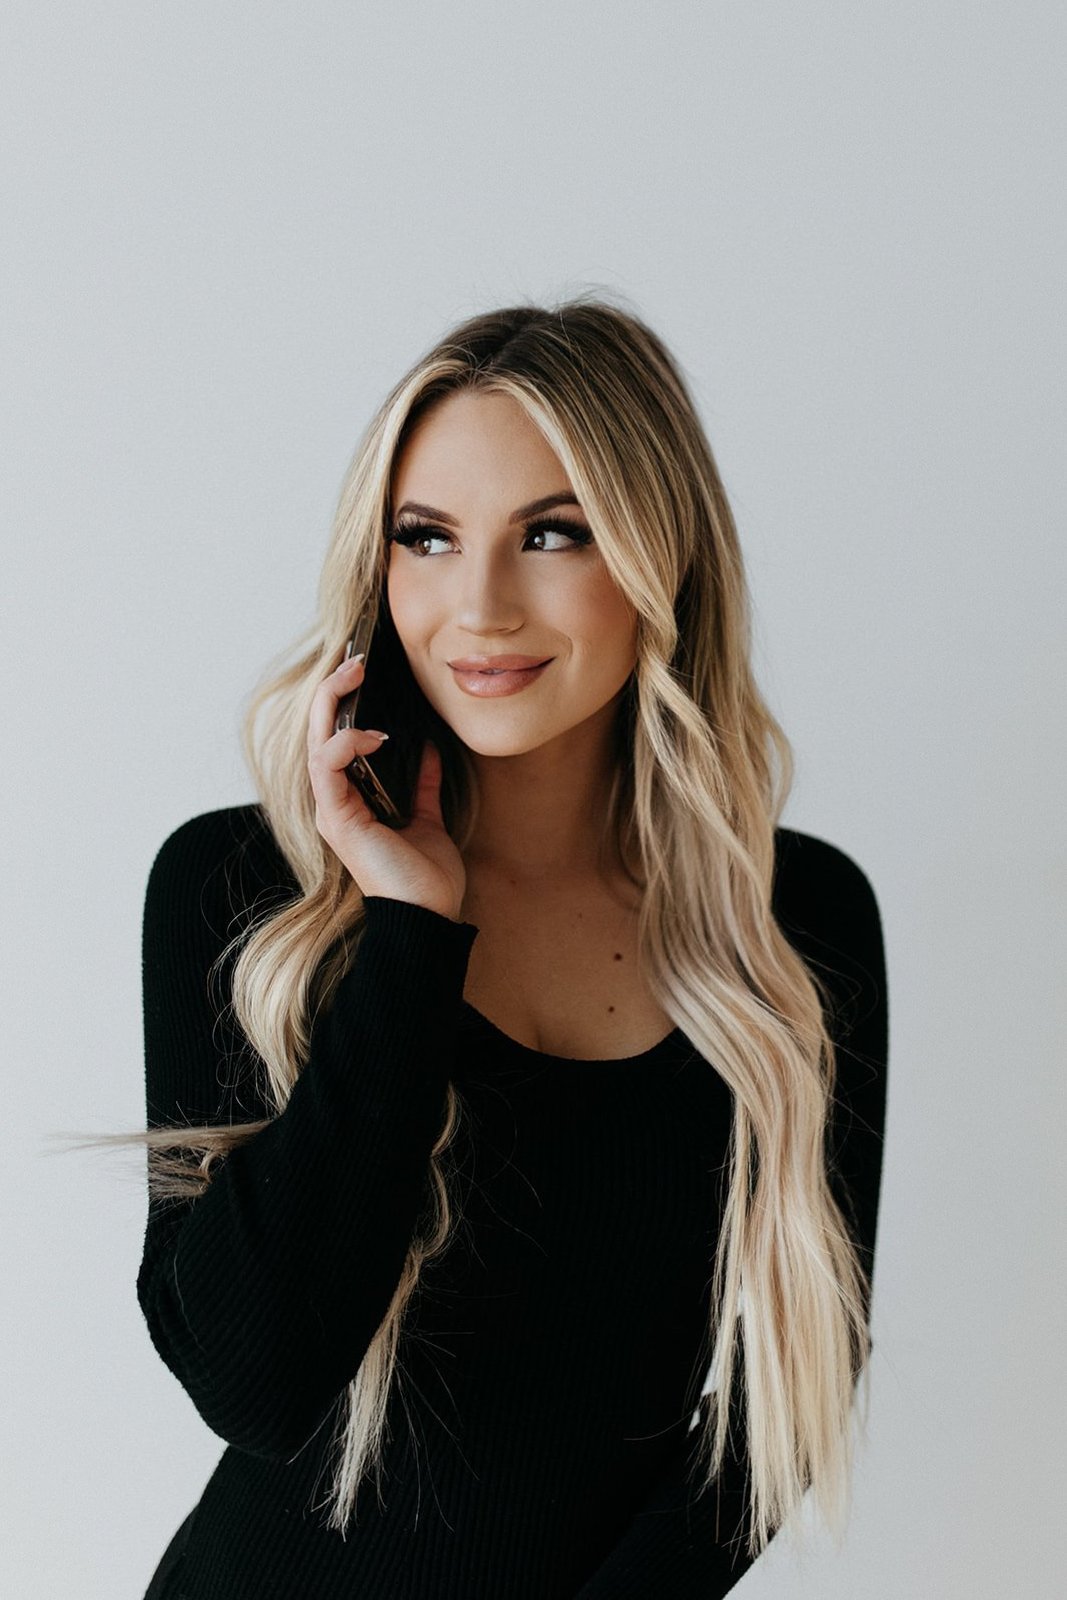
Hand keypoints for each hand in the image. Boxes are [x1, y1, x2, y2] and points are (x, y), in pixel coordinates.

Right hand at [307, 654, 467, 921]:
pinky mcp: (336, 818)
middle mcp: (334, 801)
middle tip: (356, 657)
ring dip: (334, 703)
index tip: (364, 669)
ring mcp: (331, 809)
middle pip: (319, 732)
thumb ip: (425, 783)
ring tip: (356, 674)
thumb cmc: (425, 876)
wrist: (427, 916)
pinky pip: (328, 768)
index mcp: (350, 800)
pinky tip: (374, 733)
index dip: (344, 702)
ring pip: (316, 742)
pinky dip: (346, 743)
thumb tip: (430, 748)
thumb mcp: (428, 818)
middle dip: (334, 690)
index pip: (335, 738)